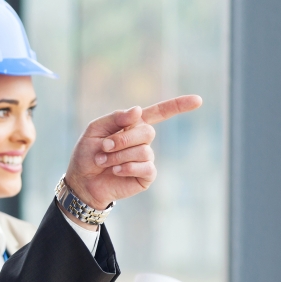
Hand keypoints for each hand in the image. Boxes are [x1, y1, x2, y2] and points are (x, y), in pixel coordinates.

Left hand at [63, 95, 202, 217]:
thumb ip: (116, 118)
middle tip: (104, 148)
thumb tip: (138, 110)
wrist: (82, 181)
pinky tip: (116, 171)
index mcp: (133, 125)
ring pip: (144, 151)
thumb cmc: (87, 154)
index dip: (178, 105)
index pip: (160, 113)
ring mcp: (146, 158)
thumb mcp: (95, 130)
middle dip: (122, 139)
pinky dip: (128, 167)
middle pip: (147, 132)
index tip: (198, 100)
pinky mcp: (146, 175)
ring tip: (103, 161)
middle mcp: (142, 141)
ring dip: (119, 156)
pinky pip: (147, 167)